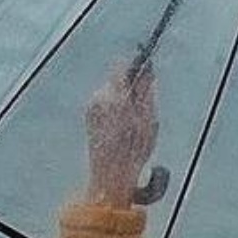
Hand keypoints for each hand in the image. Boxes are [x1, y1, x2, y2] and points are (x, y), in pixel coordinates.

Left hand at [86, 59, 158, 206]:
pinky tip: (123, 125)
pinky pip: (105, 103)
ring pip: (111, 91)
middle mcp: (99, 98)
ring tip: (134, 119)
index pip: (122, 66)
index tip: (146, 66)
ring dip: (123, 98)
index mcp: (114, 96)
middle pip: (116, 78)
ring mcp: (92, 108)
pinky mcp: (89, 116)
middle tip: (145, 101)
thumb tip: (148, 72)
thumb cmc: (132, 150)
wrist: (111, 173)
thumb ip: (146, 92)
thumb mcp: (148, 120)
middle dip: (130, 84)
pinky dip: (115, 108)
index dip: (135, 65)